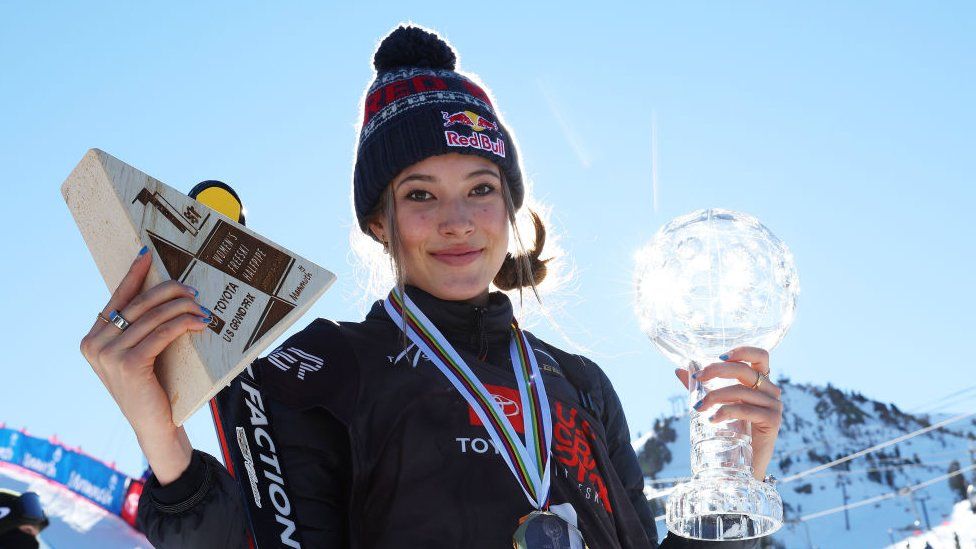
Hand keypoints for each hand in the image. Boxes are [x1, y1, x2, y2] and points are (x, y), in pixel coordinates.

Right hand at [79, 247, 209, 482]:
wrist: (155, 426)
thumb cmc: (152, 387)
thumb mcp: (138, 354)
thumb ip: (138, 329)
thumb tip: (161, 296)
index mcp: (92, 338)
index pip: (117, 299)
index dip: (133, 275)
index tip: (147, 255)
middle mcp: (94, 344)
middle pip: (138, 304)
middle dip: (168, 291)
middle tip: (192, 289)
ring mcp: (108, 355)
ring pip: (153, 317)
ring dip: (182, 307)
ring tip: (201, 308)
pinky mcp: (128, 365)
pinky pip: (162, 334)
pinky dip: (183, 324)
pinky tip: (199, 324)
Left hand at [674, 347, 782, 480]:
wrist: (744, 465)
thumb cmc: (731, 432)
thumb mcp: (715, 404)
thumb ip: (701, 388)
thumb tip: (679, 369)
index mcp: (760, 383)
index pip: (760, 356)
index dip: (742, 351)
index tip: (719, 357)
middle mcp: (770, 391)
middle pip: (745, 370)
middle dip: (717, 371)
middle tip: (697, 379)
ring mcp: (774, 406)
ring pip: (741, 391)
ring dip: (715, 396)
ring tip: (698, 408)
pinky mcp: (773, 422)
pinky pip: (746, 410)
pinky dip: (726, 412)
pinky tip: (713, 420)